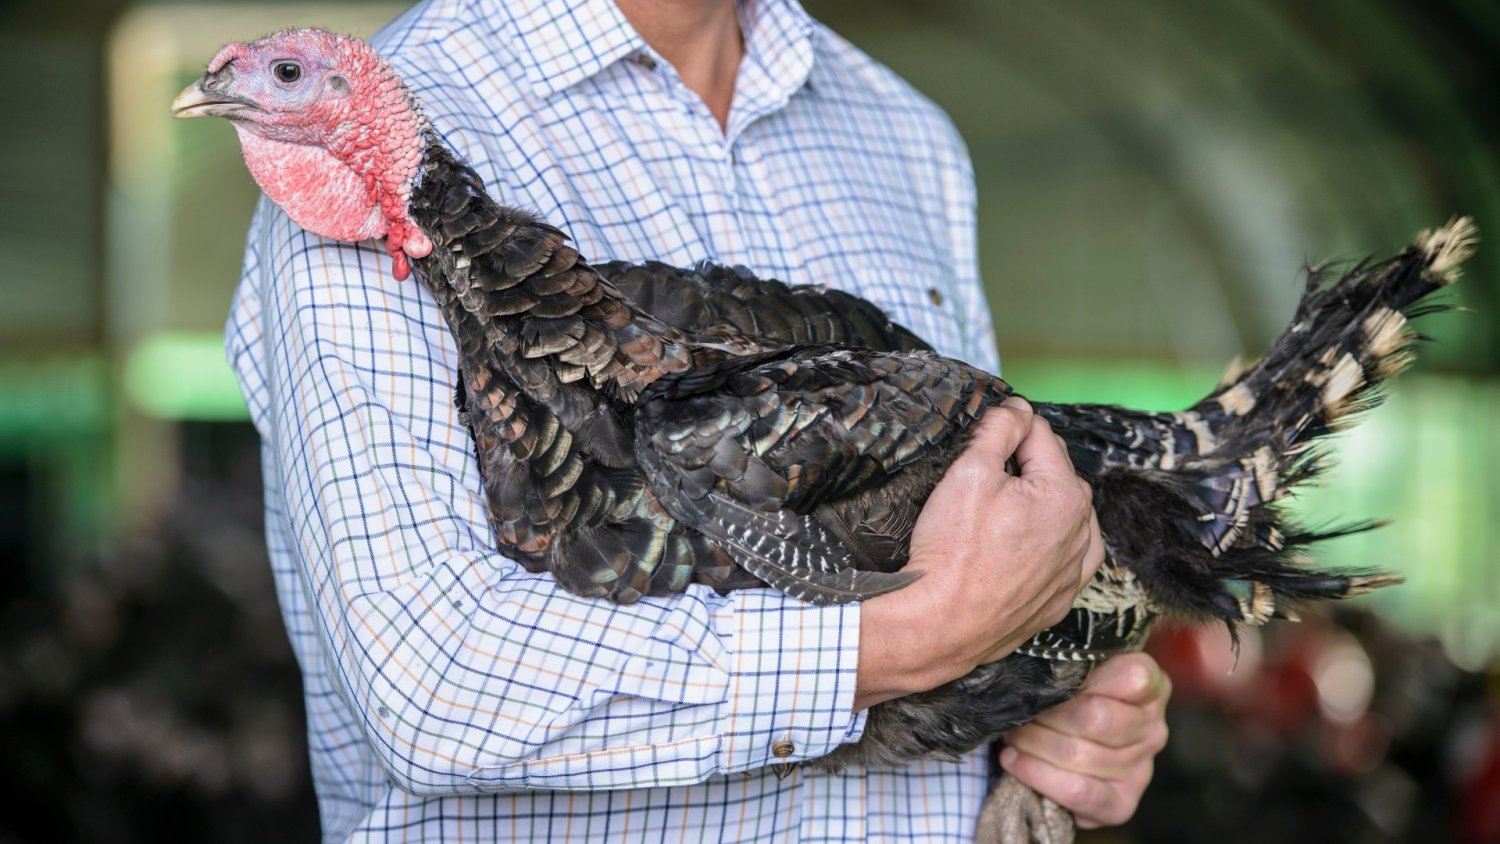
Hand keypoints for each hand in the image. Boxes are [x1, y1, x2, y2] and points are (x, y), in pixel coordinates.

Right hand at [855, 397, 1103, 708]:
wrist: (941, 626)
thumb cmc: (953, 553)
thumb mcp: (969, 472)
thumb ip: (999, 430)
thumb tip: (1016, 407)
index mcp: (1066, 495)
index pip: (1040, 436)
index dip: (1006, 430)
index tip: (979, 440)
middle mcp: (1082, 532)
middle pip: (1054, 475)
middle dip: (1021, 469)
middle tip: (978, 482)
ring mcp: (1073, 571)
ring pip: (1060, 517)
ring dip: (1035, 506)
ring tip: (993, 517)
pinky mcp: (1058, 600)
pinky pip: (1059, 558)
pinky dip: (1042, 547)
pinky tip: (1013, 549)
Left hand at [1000, 652, 1171, 827]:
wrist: (1069, 754)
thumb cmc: (1072, 698)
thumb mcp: (1082, 669)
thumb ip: (1075, 660)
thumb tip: (1041, 660)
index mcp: (1152, 687)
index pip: (1133, 677)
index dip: (1084, 676)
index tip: (1048, 674)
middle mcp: (1153, 730)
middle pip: (1095, 717)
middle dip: (1046, 712)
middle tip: (1018, 707)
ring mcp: (1140, 770)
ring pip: (1078, 754)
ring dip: (1032, 741)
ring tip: (1011, 732)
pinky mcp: (1120, 805)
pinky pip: (1076, 790)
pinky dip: (1036, 773)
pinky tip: (1012, 759)